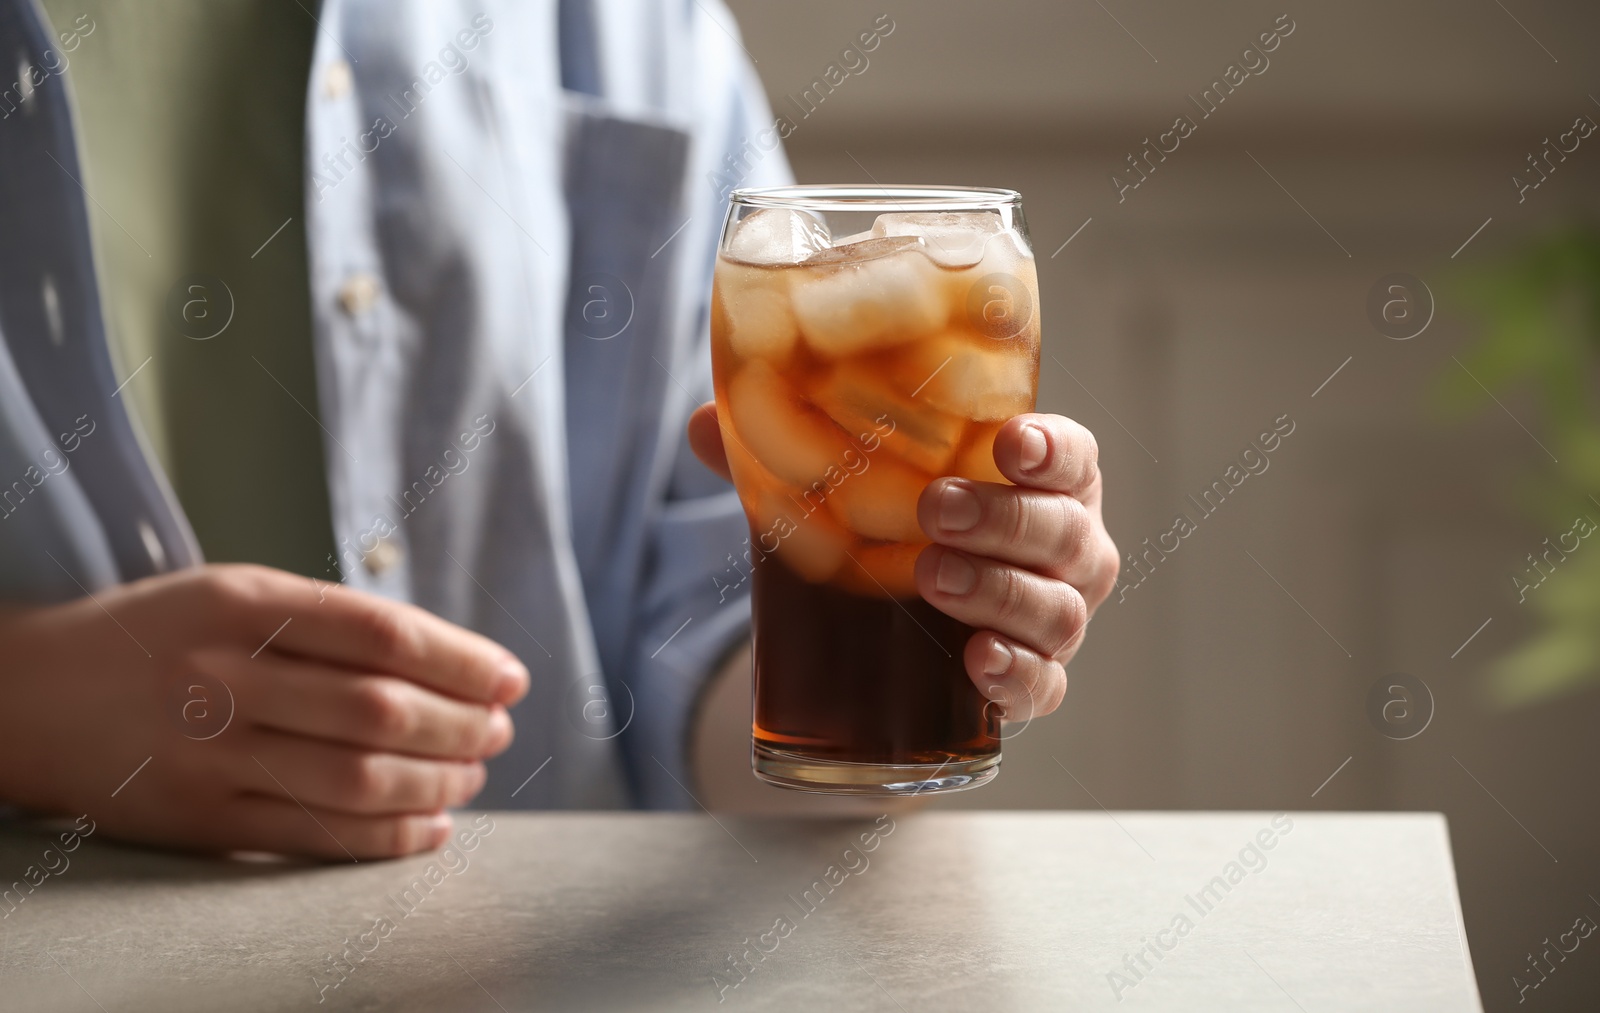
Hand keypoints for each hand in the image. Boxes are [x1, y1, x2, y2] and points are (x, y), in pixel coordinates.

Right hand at [0, 564, 527, 859]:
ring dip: (436, 783)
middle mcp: (225, 677)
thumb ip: (332, 621)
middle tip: (498, 731)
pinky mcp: (198, 821)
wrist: (31, 694)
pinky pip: (313, 836)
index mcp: (244, 604)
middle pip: (378, 710)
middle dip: (461, 726)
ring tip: (472, 776)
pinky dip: (386, 838)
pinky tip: (430, 827)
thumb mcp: (237, 592)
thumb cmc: (163, 635)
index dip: (463, 660)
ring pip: (354, 778)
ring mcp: (209, 754)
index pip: (383, 634)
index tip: (511, 678)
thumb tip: (454, 662)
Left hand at [688, 406, 1117, 722]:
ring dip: (1000, 592)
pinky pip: (1045, 687)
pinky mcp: (1032, 683)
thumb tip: (703, 425)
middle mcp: (1064, 549)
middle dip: (1006, 519)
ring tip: (932, 577)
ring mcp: (1055, 618)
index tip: (1009, 443)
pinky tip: (977, 662)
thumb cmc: (895, 531)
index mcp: (1038, 483)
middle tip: (935, 511)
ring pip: (1059, 609)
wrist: (901, 628)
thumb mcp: (849, 487)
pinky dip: (1017, 676)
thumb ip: (786, 457)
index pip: (1072, 457)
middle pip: (1066, 532)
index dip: (1053, 449)